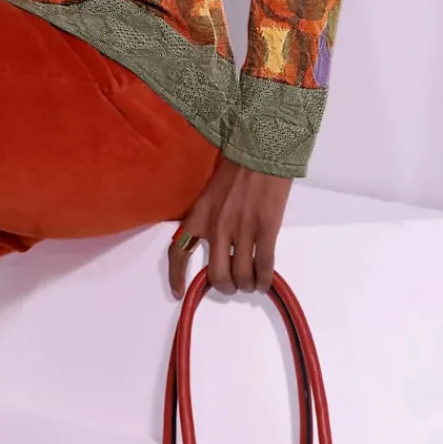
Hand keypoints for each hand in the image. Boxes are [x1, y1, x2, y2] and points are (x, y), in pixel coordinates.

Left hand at [167, 155, 291, 298]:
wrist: (262, 152)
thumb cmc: (237, 168)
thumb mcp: (210, 194)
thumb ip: (209, 218)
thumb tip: (216, 245)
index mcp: (199, 216)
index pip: (178, 252)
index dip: (177, 276)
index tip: (178, 292)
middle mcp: (217, 227)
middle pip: (215, 274)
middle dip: (224, 286)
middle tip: (231, 285)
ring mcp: (242, 230)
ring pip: (241, 275)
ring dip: (246, 285)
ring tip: (250, 283)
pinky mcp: (266, 229)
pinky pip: (263, 265)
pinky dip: (264, 279)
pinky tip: (264, 282)